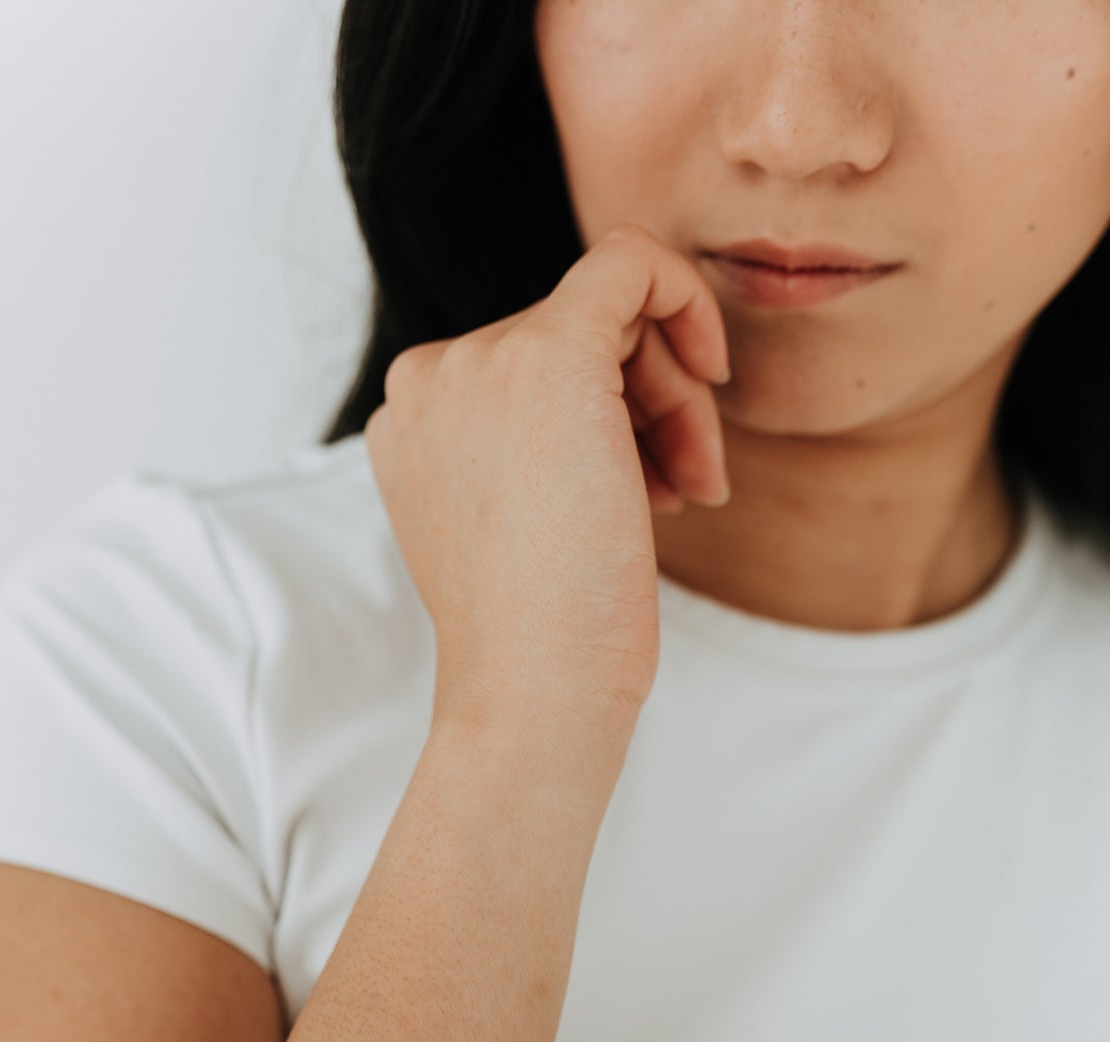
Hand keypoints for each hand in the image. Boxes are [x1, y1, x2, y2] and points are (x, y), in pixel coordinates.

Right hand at [365, 224, 731, 778]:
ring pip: (611, 316)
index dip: (608, 407)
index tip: (652, 467)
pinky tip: (715, 372)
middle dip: (652, 404)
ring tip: (690, 489)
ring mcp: (476, 361)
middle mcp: (427, 379)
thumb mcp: (520, 525)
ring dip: (674, 397)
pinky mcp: (546, 353)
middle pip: (574, 334)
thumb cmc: (544, 642)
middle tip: (689, 487)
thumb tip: (610, 404)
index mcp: (411, 421)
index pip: (526, 360)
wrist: (535, 694)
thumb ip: (529, 448)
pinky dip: (686, 297)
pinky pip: (632, 262)